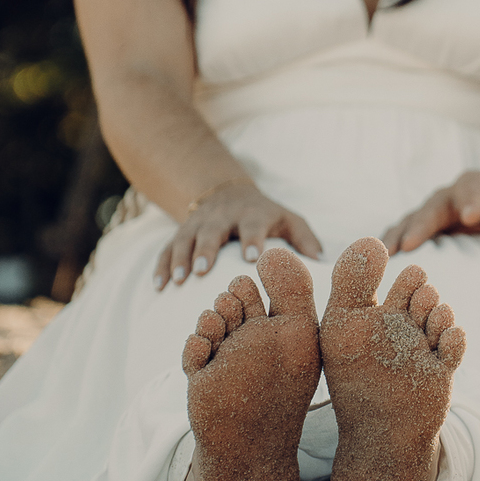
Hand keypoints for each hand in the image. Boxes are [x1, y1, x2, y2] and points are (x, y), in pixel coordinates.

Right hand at [154, 183, 321, 288]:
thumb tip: (320, 262)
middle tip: (203, 270)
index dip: (252, 239)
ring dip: (180, 258)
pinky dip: (162, 265)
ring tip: (178, 281)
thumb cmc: (266, 217)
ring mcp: (199, 223)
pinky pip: (167, 248)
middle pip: (212, 230)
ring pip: (185, 238)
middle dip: (207, 248)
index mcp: (253, 214)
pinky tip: (158, 287)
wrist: (229, 194)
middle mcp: (223, 216)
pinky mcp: (181, 232)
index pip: (253, 225)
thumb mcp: (289, 220)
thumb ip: (305, 239)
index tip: (251, 257)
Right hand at [382, 171, 479, 254]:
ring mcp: (434, 212)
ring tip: (384, 256)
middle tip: (410, 242)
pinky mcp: (424, 229)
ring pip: (411, 220)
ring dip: (397, 236)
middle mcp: (451, 196)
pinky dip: (390, 247)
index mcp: (479, 186)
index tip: (470, 216)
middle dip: (422, 222)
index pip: (473, 189)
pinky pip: (403, 235)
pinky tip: (376, 266)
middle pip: (433, 205)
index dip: (471, 201)